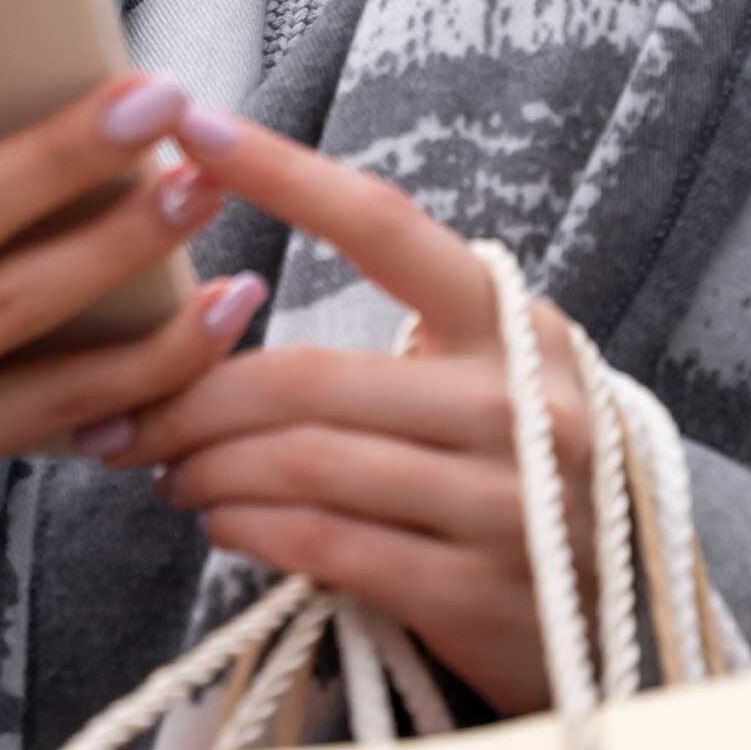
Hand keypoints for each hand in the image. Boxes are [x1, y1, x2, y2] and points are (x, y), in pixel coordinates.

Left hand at [102, 105, 596, 717]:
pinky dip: (246, 528)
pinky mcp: (476, 590)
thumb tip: (234, 303)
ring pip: (303, 461)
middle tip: (126, 414)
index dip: (281, 172)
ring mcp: (505, 499)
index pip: (380, 226)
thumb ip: (410, 328)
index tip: (190, 127)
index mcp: (513, 321)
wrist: (624, 622)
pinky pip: (324, 542)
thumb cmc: (524, 471)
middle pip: (307, 375)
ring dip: (205, 469)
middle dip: (191, 397)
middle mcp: (517, 399)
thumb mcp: (495, 376)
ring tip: (164, 469)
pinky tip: (218, 521)